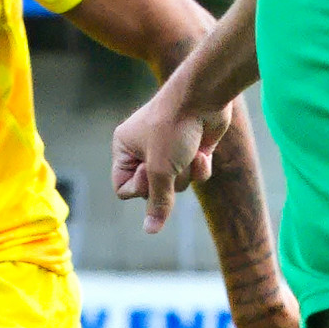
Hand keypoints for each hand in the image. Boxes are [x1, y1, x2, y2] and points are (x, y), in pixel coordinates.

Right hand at [112, 85, 225, 234]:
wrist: (204, 97)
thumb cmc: (174, 127)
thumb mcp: (161, 169)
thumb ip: (157, 202)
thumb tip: (150, 230)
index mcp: (125, 149)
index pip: (124, 189)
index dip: (140, 188)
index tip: (151, 171)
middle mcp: (144, 149)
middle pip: (154, 190)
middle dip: (168, 181)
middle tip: (173, 160)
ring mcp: (170, 150)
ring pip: (177, 185)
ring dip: (186, 173)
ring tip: (189, 152)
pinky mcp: (192, 149)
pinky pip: (194, 175)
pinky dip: (200, 167)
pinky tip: (203, 151)